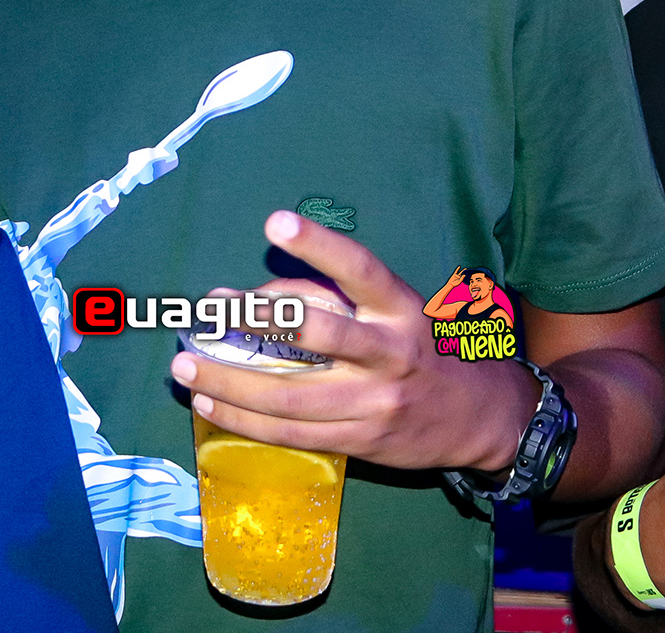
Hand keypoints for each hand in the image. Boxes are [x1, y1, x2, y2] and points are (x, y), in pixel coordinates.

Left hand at [168, 211, 537, 472]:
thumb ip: (335, 298)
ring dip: (231, 381)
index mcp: (403, 309)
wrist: (478, 416)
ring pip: (291, 396)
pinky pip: (291, 432)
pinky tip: (210, 402)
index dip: (321, 245)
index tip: (276, 223)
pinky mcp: (360, 441)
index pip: (361, 270)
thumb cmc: (425, 347)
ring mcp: (375, 403)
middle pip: (321, 335)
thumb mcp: (397, 310)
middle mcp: (391, 353)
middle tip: (209, 309)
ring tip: (186, 365)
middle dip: (257, 321)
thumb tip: (255, 298)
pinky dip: (245, 419)